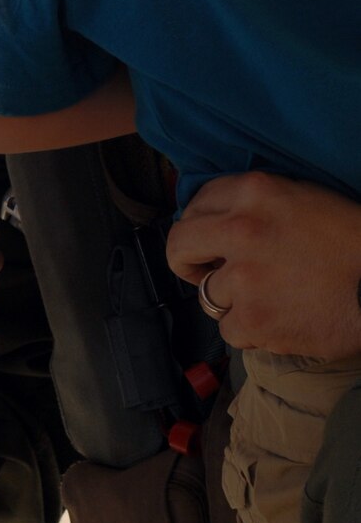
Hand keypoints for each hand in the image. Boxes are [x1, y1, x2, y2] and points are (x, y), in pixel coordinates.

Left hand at [167, 172, 360, 357]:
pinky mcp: (253, 320)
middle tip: (203, 273)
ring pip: (207, 294)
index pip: (197, 203)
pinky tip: (278, 322)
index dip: (199, 225)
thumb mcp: (301, 198)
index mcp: (253, 191)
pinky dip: (250, 331)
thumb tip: (217, 221)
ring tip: (267, 300)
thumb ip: (253, 204)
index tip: (207, 241)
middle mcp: (240, 230)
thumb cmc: (350, 241)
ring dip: (231, 302)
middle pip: (179, 244)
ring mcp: (243, 277)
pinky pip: (228, 330)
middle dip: (187, 261)